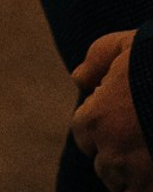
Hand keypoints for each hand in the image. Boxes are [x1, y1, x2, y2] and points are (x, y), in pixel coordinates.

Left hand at [72, 31, 152, 189]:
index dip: (102, 126)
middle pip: (105, 168)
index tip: (122, 119)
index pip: (84, 135)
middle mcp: (113, 155)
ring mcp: (141, 178)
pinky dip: (150, 186)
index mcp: (96, 120)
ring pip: (128, 188)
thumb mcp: (124, 46)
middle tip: (142, 138)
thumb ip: (96, 61)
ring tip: (152, 152)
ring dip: (138, 177)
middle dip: (119, 155)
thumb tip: (79, 79)